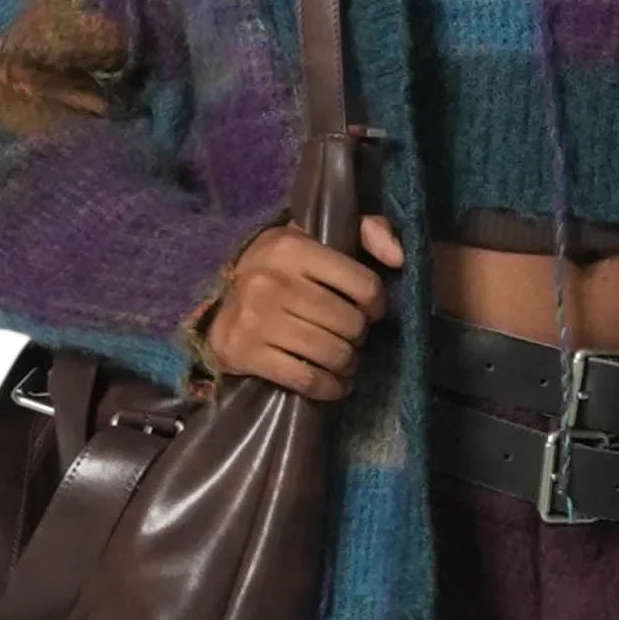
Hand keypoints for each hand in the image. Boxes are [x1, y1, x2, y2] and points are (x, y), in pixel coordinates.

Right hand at [203, 212, 403, 399]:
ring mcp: (256, 319)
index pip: (364, 285)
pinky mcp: (245, 353)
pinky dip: (329, 388)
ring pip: (333, 354)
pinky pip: (307, 380)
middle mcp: (272, 281)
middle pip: (350, 324)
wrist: (220, 308)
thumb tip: (398, 257)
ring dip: (347, 364)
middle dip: (358, 336)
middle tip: (350, 337)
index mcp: (292, 248)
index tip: (369, 311)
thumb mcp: (317, 238)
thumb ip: (367, 232)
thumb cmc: (280, 271)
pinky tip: (334, 383)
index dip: (376, 305)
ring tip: (343, 360)